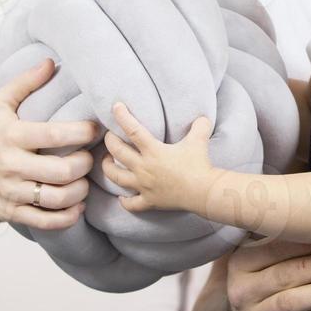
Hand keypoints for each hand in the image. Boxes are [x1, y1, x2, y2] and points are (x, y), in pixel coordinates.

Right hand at [0, 58, 97, 228]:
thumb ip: (26, 82)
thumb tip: (51, 62)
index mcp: (12, 136)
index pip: (54, 135)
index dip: (81, 133)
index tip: (94, 129)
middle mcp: (11, 165)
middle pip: (61, 171)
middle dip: (84, 165)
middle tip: (89, 158)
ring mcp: (10, 191)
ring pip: (56, 199)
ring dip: (79, 192)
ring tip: (84, 181)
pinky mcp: (9, 211)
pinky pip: (44, 221)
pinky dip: (66, 217)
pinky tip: (76, 205)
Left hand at [102, 102, 216, 212]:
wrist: (204, 191)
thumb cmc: (200, 164)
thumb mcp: (199, 140)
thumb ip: (199, 126)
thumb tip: (203, 118)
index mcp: (153, 151)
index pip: (133, 130)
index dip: (122, 116)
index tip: (116, 106)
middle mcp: (144, 168)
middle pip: (117, 152)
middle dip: (109, 141)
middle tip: (109, 135)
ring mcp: (144, 186)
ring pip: (116, 177)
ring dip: (107, 168)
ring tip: (106, 161)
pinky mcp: (150, 201)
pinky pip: (131, 203)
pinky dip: (124, 201)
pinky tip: (121, 197)